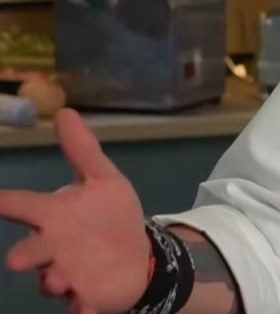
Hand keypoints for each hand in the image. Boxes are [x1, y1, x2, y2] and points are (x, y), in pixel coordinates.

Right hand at [0, 109, 150, 313]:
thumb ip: (82, 151)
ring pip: (51, 281)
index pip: (20, 205)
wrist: (139, 257)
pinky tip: (86, 308)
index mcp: (53, 216)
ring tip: (65, 280)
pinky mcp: (86, 298)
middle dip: (26, 254)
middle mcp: (51, 248)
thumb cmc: (111, 218)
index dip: (2, 201)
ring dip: (55, 280)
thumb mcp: (104, 182)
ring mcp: (66, 275)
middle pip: (28, 252)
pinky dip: (81, 309)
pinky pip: (79, 307)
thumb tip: (65, 112)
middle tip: (24, 258)